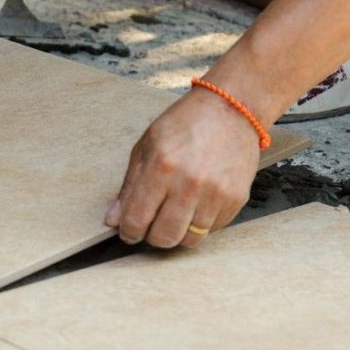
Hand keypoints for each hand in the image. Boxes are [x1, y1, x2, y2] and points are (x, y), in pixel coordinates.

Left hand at [104, 88, 260, 247]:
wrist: (230, 110)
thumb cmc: (184, 124)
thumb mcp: (146, 146)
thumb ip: (129, 186)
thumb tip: (113, 220)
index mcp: (161, 167)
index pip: (137, 220)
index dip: (128, 232)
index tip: (129, 231)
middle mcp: (189, 183)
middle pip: (164, 237)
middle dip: (152, 236)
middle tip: (152, 224)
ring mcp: (216, 193)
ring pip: (190, 239)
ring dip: (178, 232)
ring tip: (175, 213)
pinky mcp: (236, 198)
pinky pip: (212, 230)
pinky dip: (201, 224)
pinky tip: (197, 204)